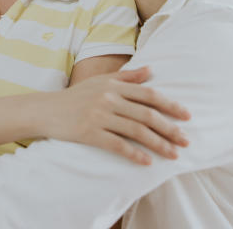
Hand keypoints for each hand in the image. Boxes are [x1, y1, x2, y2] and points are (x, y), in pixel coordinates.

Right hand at [39, 66, 190, 164]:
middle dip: (170, 128)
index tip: (187, 116)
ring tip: (173, 154)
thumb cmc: (76, 96)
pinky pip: (117, 145)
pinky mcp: (89, 133)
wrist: (46, 110)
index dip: (170, 105)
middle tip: (186, 141)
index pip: (148, 94)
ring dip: (158, 144)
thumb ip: (127, 77)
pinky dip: (134, 154)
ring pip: (136, 131)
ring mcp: (99, 116)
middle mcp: (108, 98)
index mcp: (113, 85)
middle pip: (146, 114)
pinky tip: (147, 161)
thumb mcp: (100, 81)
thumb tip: (151, 70)